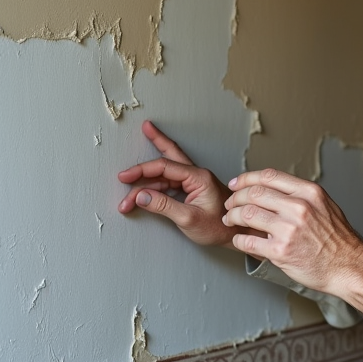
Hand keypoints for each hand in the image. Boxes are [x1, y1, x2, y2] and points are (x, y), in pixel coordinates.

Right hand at [117, 120, 241, 248]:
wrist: (237, 233)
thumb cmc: (219, 227)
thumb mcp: (189, 218)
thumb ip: (163, 206)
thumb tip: (140, 196)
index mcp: (198, 177)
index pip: (165, 166)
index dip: (142, 170)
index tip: (124, 176)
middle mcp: (197, 175)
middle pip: (171, 155)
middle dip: (157, 141)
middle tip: (145, 128)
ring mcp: (195, 182)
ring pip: (165, 175)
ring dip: (145, 185)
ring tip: (127, 199)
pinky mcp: (193, 190)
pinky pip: (169, 184)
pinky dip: (154, 188)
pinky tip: (143, 192)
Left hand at [223, 169, 362, 311]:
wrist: (348, 266)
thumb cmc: (338, 240)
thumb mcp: (325, 206)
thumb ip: (301, 195)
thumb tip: (274, 190)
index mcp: (309, 193)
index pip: (269, 176)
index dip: (246, 178)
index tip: (236, 184)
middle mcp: (299, 207)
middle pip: (254, 193)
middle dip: (236, 198)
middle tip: (230, 205)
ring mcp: (289, 229)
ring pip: (247, 214)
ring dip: (233, 217)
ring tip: (231, 220)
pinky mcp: (280, 251)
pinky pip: (248, 240)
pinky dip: (239, 239)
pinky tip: (240, 239)